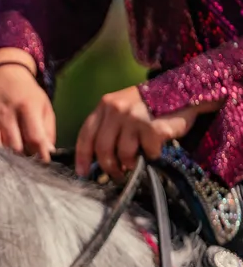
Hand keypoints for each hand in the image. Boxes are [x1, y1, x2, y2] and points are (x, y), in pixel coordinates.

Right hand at [0, 49, 55, 161]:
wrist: (0, 73)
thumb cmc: (25, 93)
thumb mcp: (43, 105)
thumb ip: (46, 130)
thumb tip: (47, 154)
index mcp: (25, 107)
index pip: (34, 138)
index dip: (40, 155)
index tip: (44, 166)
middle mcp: (4, 112)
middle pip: (13, 146)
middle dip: (22, 159)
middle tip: (28, 168)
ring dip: (2, 158)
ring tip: (10, 166)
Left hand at [73, 86, 200, 178]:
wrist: (183, 91)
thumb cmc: (149, 105)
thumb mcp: (122, 108)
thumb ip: (108, 126)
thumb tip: (97, 159)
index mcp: (105, 105)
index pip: (86, 135)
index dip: (82, 157)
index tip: (83, 173)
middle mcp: (117, 110)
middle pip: (103, 148)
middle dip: (108, 167)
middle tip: (115, 175)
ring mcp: (135, 118)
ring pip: (123, 154)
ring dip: (129, 164)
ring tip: (134, 163)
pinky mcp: (153, 128)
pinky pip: (147, 152)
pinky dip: (151, 156)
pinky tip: (154, 149)